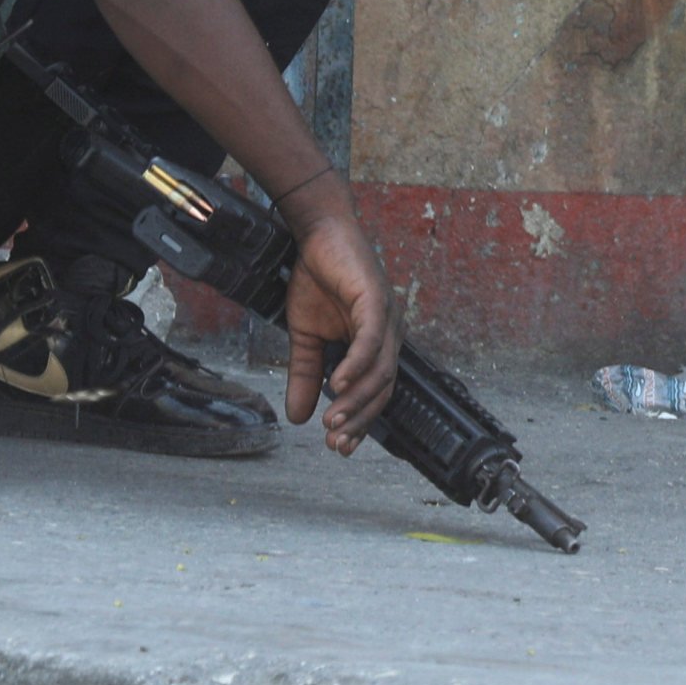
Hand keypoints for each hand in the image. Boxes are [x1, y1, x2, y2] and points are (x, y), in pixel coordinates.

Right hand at [278, 199, 397, 452]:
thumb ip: (305, 375)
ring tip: (333, 420)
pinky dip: (357, 364)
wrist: (316, 236)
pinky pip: (371, 339)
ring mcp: (387, 317)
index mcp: (375, 344)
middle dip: (360, 419)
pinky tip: (339, 384)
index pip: (375, 392)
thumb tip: (296, 418)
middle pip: (383, 388)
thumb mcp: (305, 337)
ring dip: (356, 398)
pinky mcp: (376, 299)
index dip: (360, 421)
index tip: (339, 448)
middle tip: (336, 443)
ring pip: (380, 370)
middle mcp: (389, 334)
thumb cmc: (317, 280)